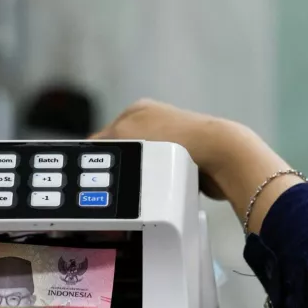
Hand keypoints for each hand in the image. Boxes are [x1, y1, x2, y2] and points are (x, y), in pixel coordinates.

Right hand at [92, 100, 303, 233]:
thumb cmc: (173, 140)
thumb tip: (88, 149)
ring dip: (140, 181)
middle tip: (112, 190)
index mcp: (138, 110)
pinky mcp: (188, 163)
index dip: (98, 158)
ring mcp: (174, 142)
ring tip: (137, 194)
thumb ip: (102, 141)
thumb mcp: (126, 134)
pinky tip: (158, 196)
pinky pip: (163, 180)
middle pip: (125, 153)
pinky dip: (159, 188)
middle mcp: (155, 122)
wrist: (220, 155)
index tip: (91, 179)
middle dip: (119, 170)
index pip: (106, 136)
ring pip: (144, 168)